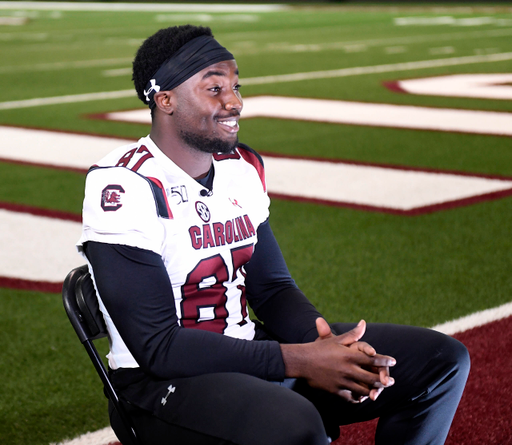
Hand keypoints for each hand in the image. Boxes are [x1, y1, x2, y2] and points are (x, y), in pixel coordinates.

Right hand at [281, 319, 395, 402]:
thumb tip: (364, 323)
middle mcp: (348, 369)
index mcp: (349, 355)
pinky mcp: (336, 391)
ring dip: (373, 390)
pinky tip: (362, 397)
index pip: (372, 359)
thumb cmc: (319, 349)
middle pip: (371, 377)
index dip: (385, 360)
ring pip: (363, 389)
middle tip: (391, 381)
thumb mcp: (336, 340)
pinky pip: (351, 397)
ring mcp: (342, 381)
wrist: (301, 362)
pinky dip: (358, 397)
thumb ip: (353, 334)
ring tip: (380, 390)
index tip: (393, 361)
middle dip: (384, 379)